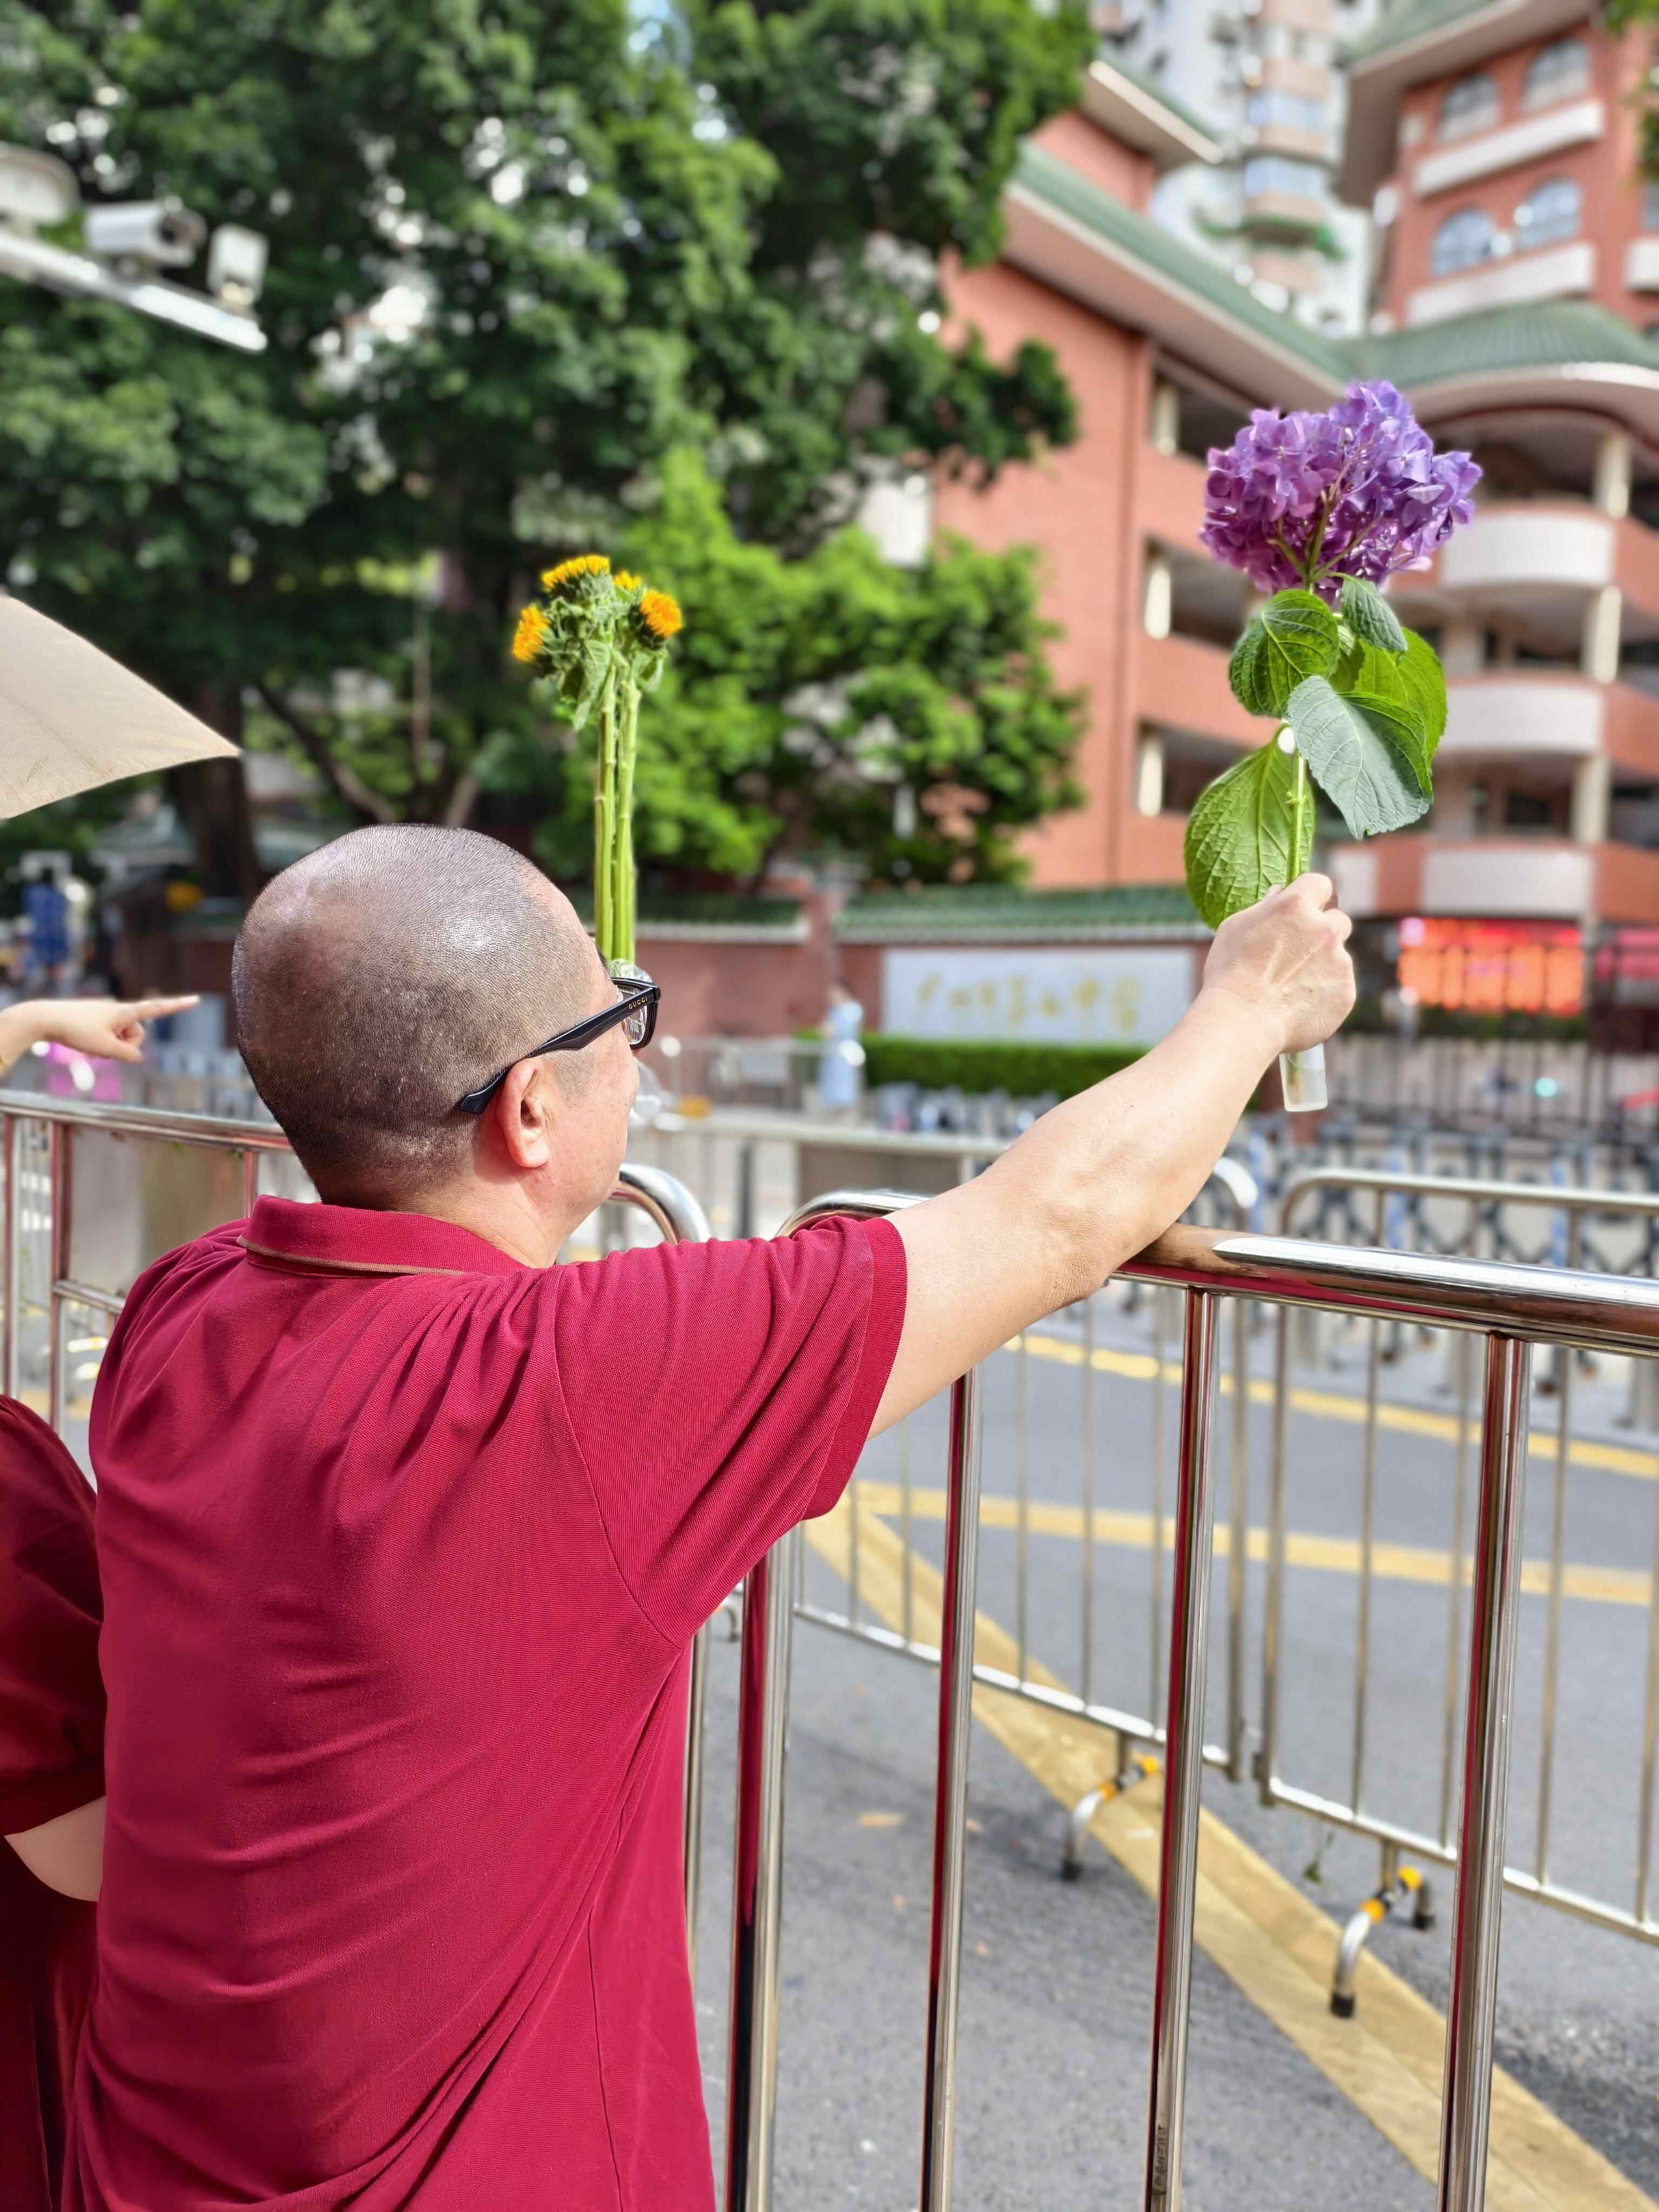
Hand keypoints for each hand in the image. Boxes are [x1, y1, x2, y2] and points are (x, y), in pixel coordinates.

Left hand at [22, 995, 198, 1065]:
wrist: (44, 1018)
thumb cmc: (76, 1031)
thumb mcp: (106, 1048)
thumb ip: (128, 1054)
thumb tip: (136, 1056)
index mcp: (125, 1012)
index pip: (157, 1008)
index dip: (178, 1006)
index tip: (196, 999)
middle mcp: (117, 1010)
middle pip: (136, 1035)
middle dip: (126, 1046)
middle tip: (106, 1050)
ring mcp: (105, 1015)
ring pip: (120, 1038)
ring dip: (111, 1048)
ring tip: (91, 1046)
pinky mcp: (94, 1020)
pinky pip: (107, 1037)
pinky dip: (101, 1045)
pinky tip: (84, 1044)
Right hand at [1199, 875, 1353, 1057]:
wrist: (1241, 1021)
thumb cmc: (1229, 973)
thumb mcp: (1235, 928)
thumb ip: (1264, 907)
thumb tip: (1279, 894)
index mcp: (1296, 905)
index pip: (1320, 883)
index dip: (1311, 896)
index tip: (1304, 908)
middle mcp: (1325, 929)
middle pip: (1337, 920)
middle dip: (1322, 931)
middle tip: (1297, 952)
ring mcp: (1339, 962)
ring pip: (1337, 957)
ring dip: (1321, 965)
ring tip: (1289, 987)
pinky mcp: (1346, 992)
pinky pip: (1338, 987)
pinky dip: (1323, 993)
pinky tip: (1297, 1005)